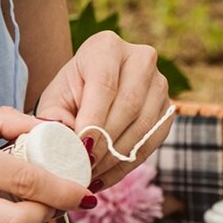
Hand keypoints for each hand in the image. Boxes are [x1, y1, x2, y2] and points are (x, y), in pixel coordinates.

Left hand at [35, 31, 173, 191]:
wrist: (93, 91)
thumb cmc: (71, 95)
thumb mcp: (55, 101)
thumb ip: (54, 120)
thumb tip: (61, 144)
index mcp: (107, 46)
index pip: (104, 85)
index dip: (93, 120)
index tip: (80, 149)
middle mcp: (141, 58)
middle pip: (128, 106)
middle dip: (105, 142)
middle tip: (84, 167)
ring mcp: (160, 83)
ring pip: (144, 125)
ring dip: (116, 156)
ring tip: (91, 174)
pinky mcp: (169, 108)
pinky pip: (153, 140)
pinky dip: (128, 163)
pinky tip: (106, 176)